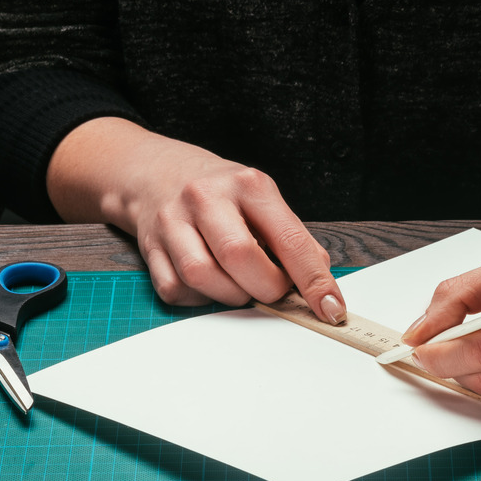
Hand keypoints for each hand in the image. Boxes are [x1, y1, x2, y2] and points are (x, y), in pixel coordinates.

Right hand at [47, 118, 346, 322]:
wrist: (155, 173)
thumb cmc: (220, 193)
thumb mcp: (262, 198)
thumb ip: (291, 238)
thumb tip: (320, 283)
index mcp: (248, 184)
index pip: (287, 239)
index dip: (313, 280)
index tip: (330, 307)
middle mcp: (207, 197)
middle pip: (240, 258)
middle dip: (266, 288)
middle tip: (273, 289)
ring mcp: (173, 221)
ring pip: (203, 277)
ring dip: (231, 295)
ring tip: (240, 285)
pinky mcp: (150, 248)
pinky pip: (177, 289)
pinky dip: (200, 298)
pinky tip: (210, 283)